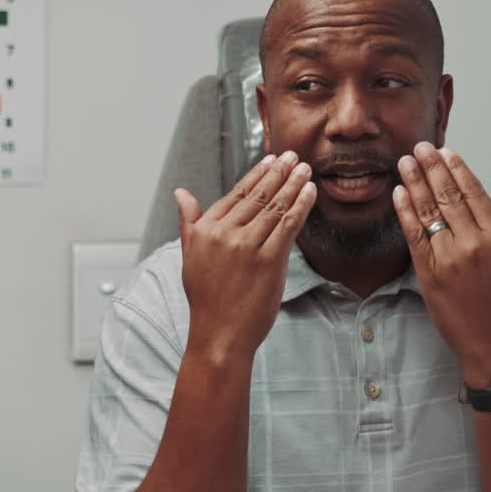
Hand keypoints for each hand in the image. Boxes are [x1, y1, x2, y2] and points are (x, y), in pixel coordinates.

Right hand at [175, 151, 316, 357]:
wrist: (219, 334)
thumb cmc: (206, 299)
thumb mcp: (190, 257)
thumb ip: (189, 222)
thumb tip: (181, 193)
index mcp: (205, 230)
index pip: (236, 194)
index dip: (256, 174)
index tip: (271, 160)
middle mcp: (223, 234)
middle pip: (257, 195)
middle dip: (279, 173)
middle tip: (294, 157)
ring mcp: (246, 247)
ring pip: (275, 207)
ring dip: (293, 184)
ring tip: (305, 169)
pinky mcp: (268, 261)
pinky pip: (288, 226)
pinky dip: (301, 206)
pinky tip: (309, 193)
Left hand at [391, 142, 490, 385]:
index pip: (475, 194)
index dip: (459, 171)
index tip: (447, 152)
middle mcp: (473, 245)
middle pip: (449, 197)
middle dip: (433, 168)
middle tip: (420, 148)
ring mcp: (448, 259)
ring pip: (429, 212)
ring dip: (415, 183)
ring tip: (405, 162)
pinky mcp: (428, 274)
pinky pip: (414, 237)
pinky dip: (405, 213)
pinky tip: (399, 194)